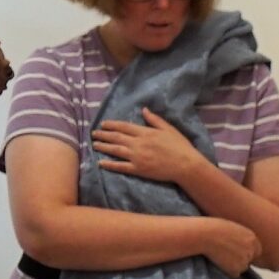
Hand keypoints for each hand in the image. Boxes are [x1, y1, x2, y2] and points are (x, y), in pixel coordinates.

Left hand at [93, 109, 207, 185]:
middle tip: (93, 133)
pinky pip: (120, 166)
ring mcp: (137, 157)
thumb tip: (143, 110)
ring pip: (115, 150)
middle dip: (104, 135)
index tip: (103, 124)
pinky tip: (100, 162)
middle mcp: (138, 143)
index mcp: (145, 132)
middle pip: (117, 137)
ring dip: (103, 147)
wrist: (185, 165)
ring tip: (94, 144)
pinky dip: (109, 164)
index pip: (124, 126)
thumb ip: (154, 119)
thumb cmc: (180, 146)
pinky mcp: (138, 169)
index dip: (112, 124)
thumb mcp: (168, 128)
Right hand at [199, 220, 259, 276]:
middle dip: (241, 260)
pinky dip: (228, 271)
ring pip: (242, 268)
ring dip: (234, 266)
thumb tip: (240, 247)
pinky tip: (219, 261)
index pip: (257, 251)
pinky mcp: (237, 269)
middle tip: (227, 255)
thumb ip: (241, 239)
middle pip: (249, 260)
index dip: (247, 253)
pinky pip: (234, 274)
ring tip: (221, 256)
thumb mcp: (234, 229)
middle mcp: (252, 249)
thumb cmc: (215, 228)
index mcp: (252, 238)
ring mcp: (245, 260)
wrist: (206, 235)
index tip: (238, 253)